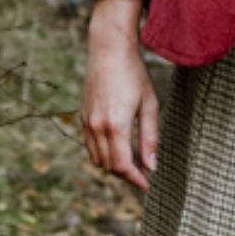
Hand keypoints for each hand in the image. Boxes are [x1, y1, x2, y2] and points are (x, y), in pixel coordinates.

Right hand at [81, 1, 159, 189]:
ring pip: (97, 158)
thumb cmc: (134, 74)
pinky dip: (102, 153)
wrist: (108, 51)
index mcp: (116, 125)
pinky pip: (90, 146)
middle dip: (126, 175)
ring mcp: (87, 122)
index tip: (147, 185)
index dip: (135, 180)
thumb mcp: (150, 105)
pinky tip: (118, 148)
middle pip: (109, 166)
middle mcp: (97, 127)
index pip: (122, 166)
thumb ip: (150, 137)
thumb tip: (151, 165)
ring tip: (133, 163)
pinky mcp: (83, 116)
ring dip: (113, 165)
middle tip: (144, 174)